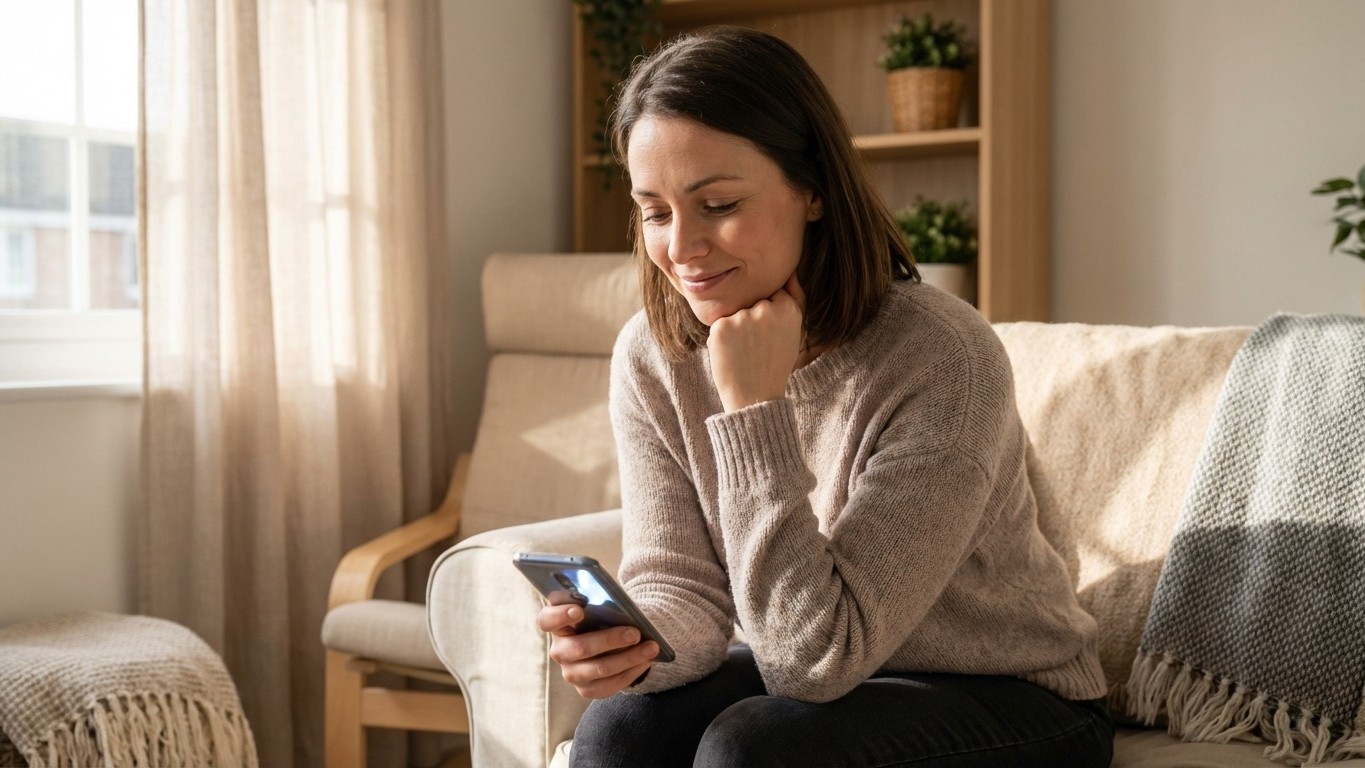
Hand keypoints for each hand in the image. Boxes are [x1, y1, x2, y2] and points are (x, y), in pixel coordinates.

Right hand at [537, 603, 659, 698]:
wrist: (610, 642)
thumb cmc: (603, 618)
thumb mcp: (598, 606)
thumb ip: (600, 604)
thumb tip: (618, 607)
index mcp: (556, 624)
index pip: (547, 620)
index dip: (560, 616)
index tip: (579, 610)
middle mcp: (559, 650)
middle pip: (579, 648)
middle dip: (610, 640)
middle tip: (635, 633)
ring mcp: (570, 673)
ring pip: (598, 669)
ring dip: (628, 658)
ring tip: (651, 648)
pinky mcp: (585, 689)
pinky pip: (608, 686)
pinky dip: (631, 673)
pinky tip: (646, 662)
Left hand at [707, 273, 805, 412]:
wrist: (755, 397)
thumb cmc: (775, 364)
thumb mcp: (794, 331)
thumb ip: (794, 298)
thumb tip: (790, 271)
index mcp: (789, 308)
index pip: (771, 295)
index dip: (767, 317)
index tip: (768, 337)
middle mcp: (766, 309)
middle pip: (751, 302)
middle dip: (750, 321)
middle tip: (757, 349)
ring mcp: (743, 317)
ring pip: (735, 313)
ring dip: (736, 329)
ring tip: (745, 353)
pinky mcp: (722, 326)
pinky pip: (720, 324)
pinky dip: (722, 338)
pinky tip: (732, 355)